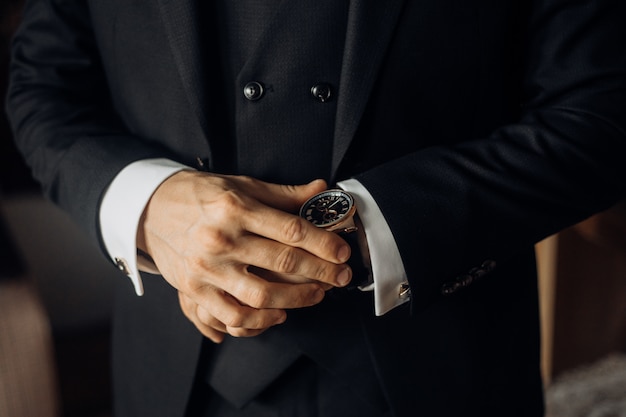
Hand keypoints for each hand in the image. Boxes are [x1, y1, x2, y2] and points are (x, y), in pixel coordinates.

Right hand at [137, 171, 351, 342]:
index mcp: (235, 208)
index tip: (342, 253)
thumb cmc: (198, 195)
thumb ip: (282, 193)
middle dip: (322, 273)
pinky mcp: (194, 290)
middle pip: (284, 264)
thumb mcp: (240, 185)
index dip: (323, 244)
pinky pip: (233, 316)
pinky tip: (278, 315)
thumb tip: (320, 189)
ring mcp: (206, 269)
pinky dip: (260, 322)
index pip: (292, 230)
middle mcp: (221, 239)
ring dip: (297, 300)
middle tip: (341, 276)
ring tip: (317, 295)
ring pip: (262, 296)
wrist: (149, 209)